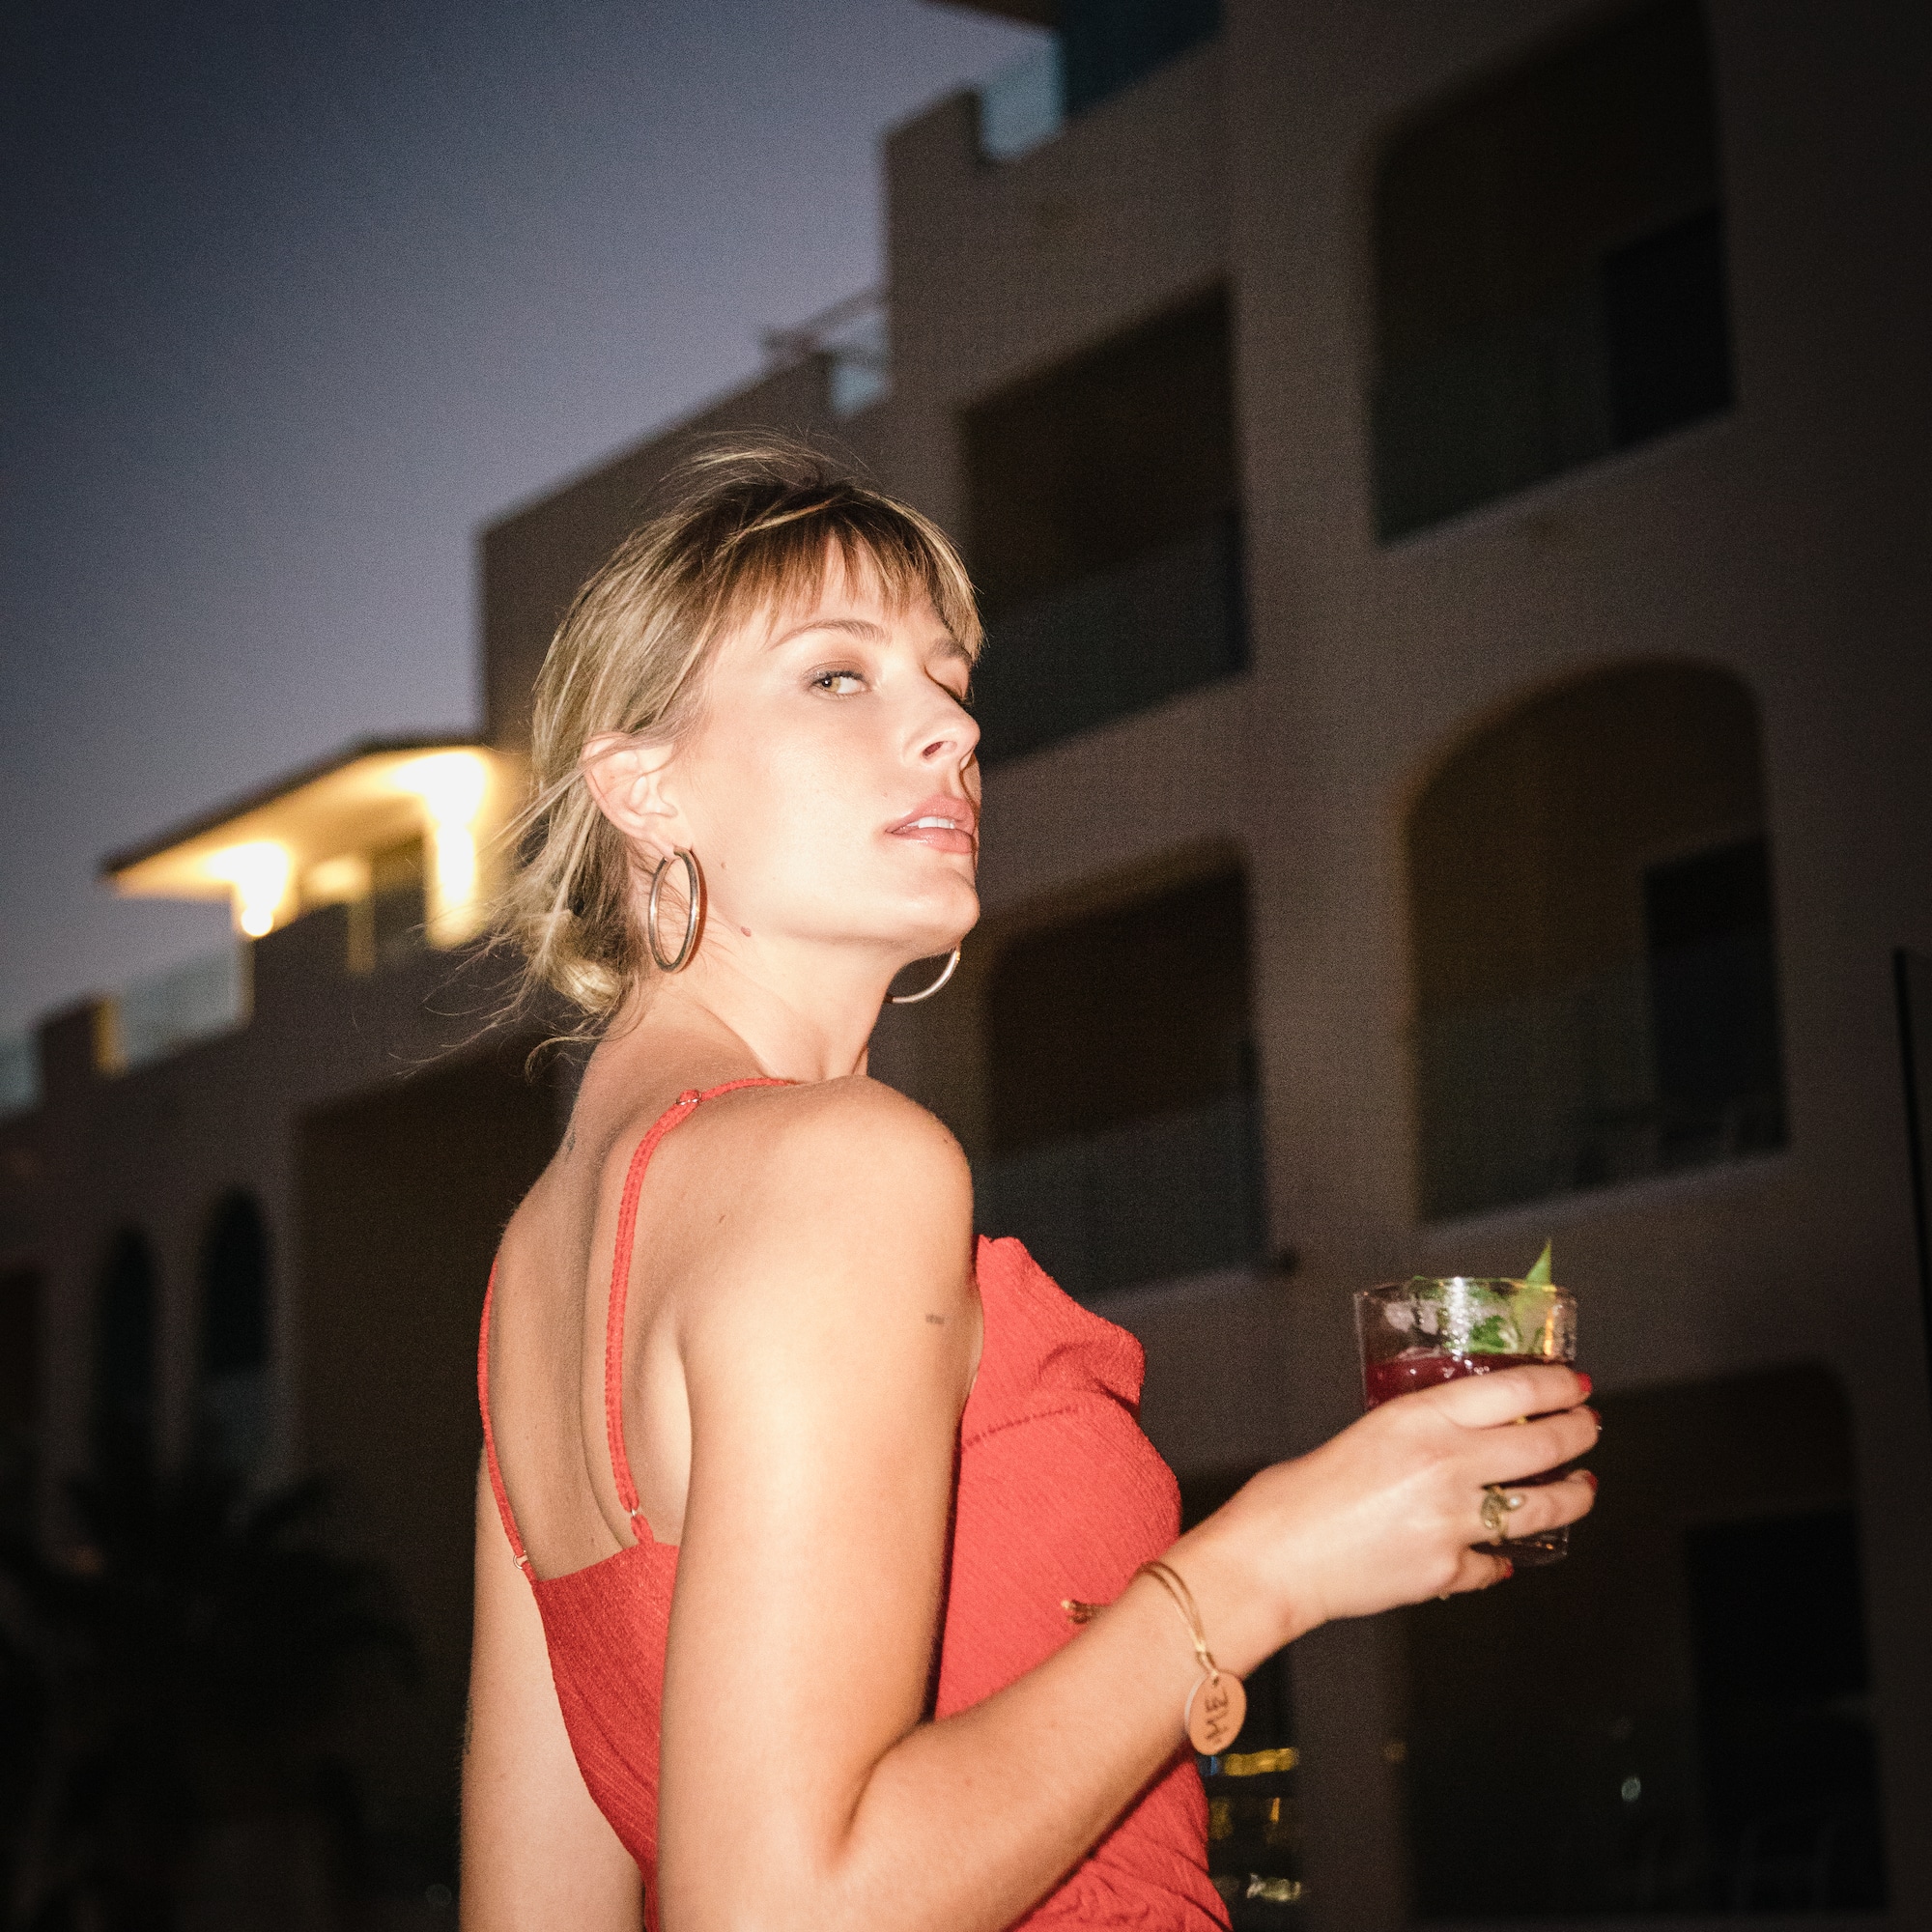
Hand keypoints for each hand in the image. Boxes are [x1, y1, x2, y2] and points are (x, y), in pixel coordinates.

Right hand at [1180, 1366, 1596, 1667]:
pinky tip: (1502, 1553)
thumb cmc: (1295, 1494)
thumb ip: (1416, 1431)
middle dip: (1579, 1433)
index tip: (1575, 1383)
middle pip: (1545, 1445)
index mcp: (1420, 1419)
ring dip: (1572, 1496)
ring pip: (1543, 1507)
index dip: (1557, 1385)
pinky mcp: (1450, 1570)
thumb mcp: (1363, 1432)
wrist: (1273, 1559)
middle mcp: (1449, 1466)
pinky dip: (1500, 1557)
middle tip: (1589, 1427)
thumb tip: (1455, 1436)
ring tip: (1581, 1489)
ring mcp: (1456, 1522)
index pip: (1516, 1391)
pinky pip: (1494, 1562)